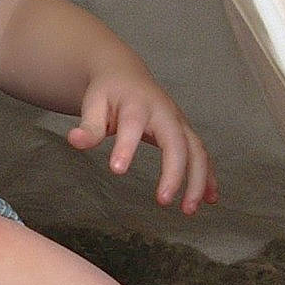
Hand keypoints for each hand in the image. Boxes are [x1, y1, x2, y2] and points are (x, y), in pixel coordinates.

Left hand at [65, 67, 217, 214]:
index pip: (133, 125)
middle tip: (162, 201)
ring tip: (188, 210)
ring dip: (197, 180)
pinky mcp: (185, 132)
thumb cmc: (108, 92)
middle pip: (176, 141)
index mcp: (137, 104)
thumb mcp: (93, 104)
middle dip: (174, 172)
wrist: (125, 74)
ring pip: (196, 150)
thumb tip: (75, 140)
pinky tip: (209, 200)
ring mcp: (179, 122)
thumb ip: (88, 125)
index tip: (117, 170)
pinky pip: (202, 155)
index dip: (126, 146)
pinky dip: (208, 176)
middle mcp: (164, 113)